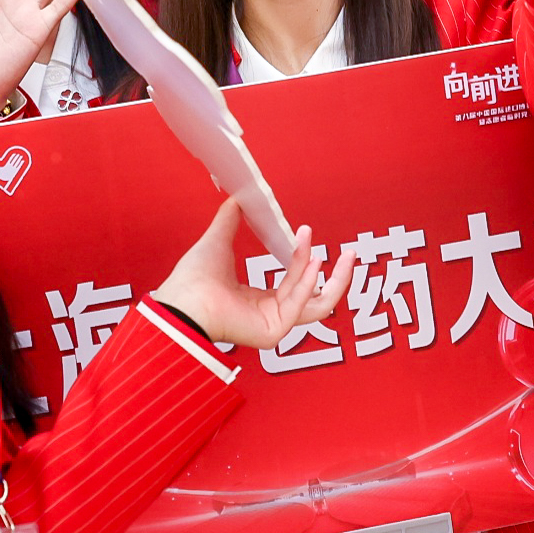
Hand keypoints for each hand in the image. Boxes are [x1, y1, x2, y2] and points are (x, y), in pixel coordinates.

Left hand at [155, 199, 362, 349]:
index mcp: (258, 300)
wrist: (183, 298)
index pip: (294, 284)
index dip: (304, 259)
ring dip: (333, 279)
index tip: (307, 233)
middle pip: (316, 299)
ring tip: (344, 255)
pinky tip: (315, 260)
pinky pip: (300, 307)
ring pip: (318, 306)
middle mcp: (269, 314)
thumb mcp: (218, 242)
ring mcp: (273, 326)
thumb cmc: (192, 280)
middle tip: (351, 253)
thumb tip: (236, 200)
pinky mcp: (273, 332)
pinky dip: (309, 282)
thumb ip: (229, 221)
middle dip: (337, 277)